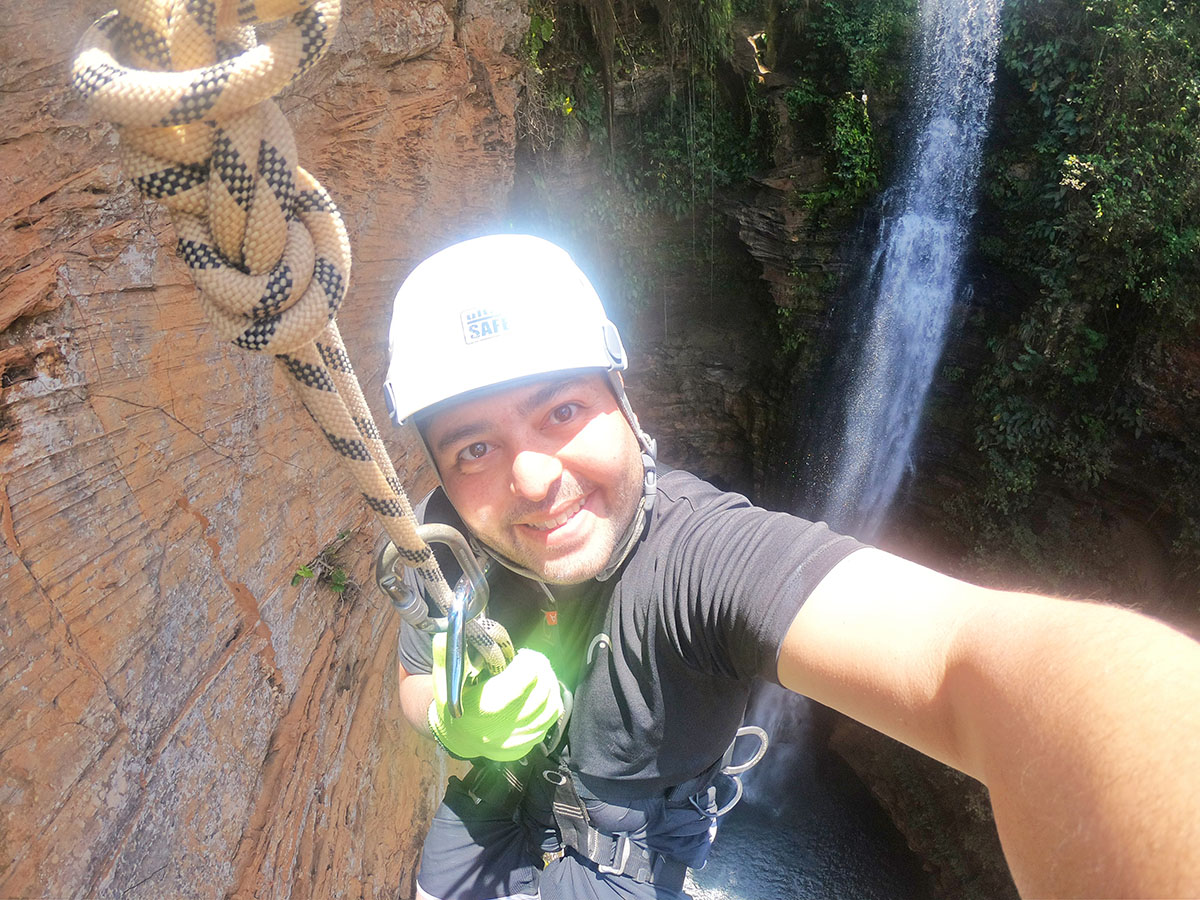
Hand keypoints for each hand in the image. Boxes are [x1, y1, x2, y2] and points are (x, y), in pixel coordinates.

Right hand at [428, 634, 562, 761]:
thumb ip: (447, 653)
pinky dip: (549, 703)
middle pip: (541, 692)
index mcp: (484, 708)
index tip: (523, 655)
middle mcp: (502, 729)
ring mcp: (516, 742)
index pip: (524, 680)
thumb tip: (451, 630)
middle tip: (533, 660)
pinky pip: (550, 722)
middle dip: (542, 669)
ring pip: (551, 707)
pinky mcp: (525, 748)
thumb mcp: (444, 677)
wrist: (455, 735)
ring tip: (539, 674)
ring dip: (549, 685)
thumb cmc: (451, 703)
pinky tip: (539, 693)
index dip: (530, 662)